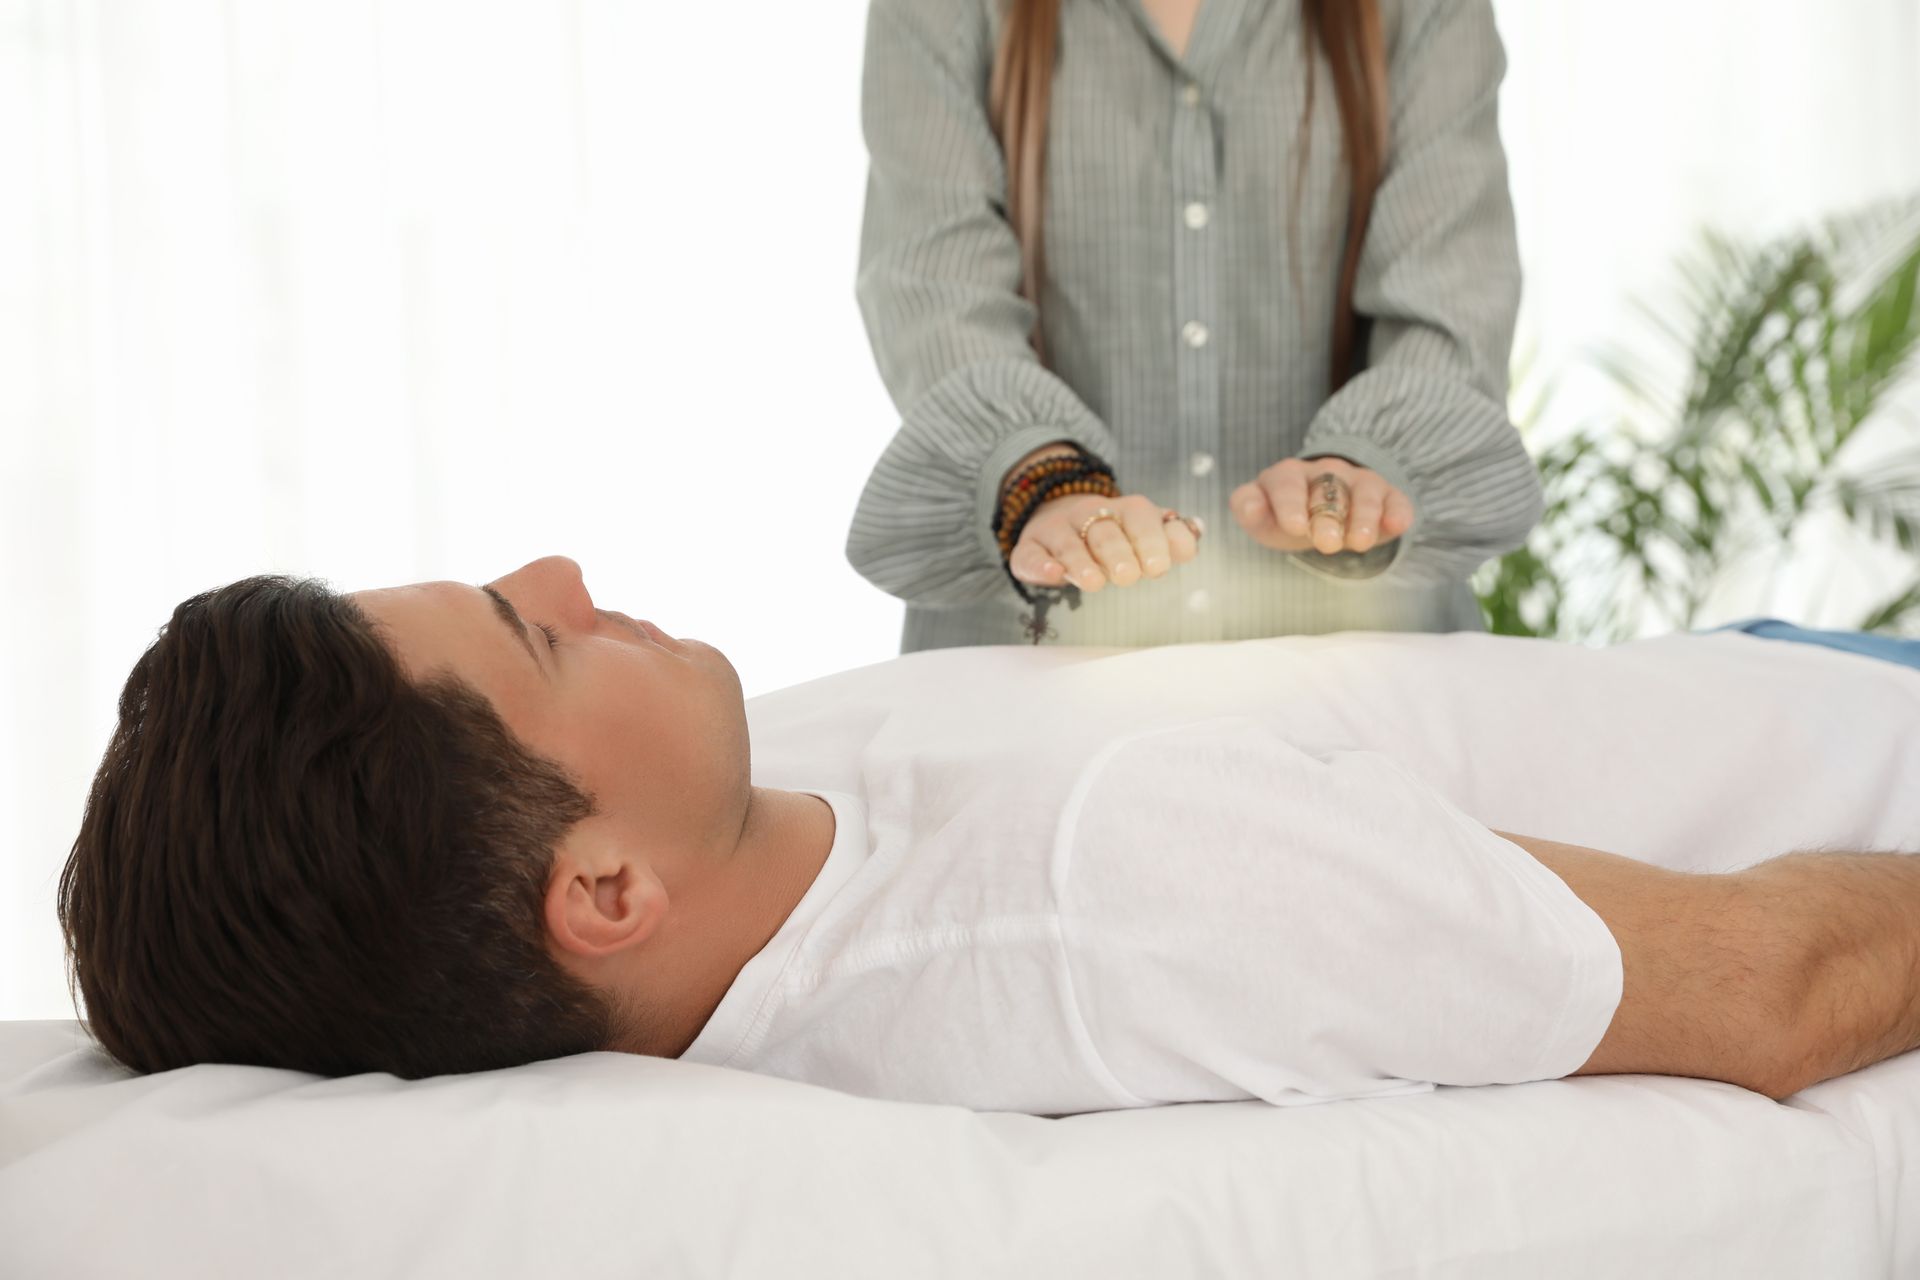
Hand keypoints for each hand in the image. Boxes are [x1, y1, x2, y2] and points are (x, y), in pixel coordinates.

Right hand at [1010, 491, 1200, 591]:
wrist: (1056, 517)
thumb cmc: (1113, 536)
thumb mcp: (1144, 533)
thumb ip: (1171, 537)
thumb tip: (1195, 535)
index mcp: (1123, 510)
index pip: (1140, 517)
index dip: (1152, 538)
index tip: (1159, 567)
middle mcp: (1088, 515)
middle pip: (1105, 531)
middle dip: (1118, 552)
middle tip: (1130, 577)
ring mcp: (1056, 530)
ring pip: (1068, 543)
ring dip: (1081, 562)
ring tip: (1095, 584)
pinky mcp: (1030, 549)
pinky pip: (1031, 554)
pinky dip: (1041, 566)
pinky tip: (1053, 576)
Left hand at [1231, 456, 1413, 554]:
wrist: (1322, 514)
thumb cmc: (1287, 518)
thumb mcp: (1263, 518)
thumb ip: (1249, 510)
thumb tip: (1247, 506)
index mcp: (1288, 476)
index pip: (1286, 485)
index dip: (1290, 504)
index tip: (1295, 527)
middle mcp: (1325, 474)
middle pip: (1328, 490)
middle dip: (1328, 516)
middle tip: (1326, 543)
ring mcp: (1358, 482)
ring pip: (1364, 492)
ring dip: (1363, 516)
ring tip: (1359, 543)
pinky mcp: (1387, 496)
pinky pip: (1395, 500)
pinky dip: (1398, 511)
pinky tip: (1397, 524)